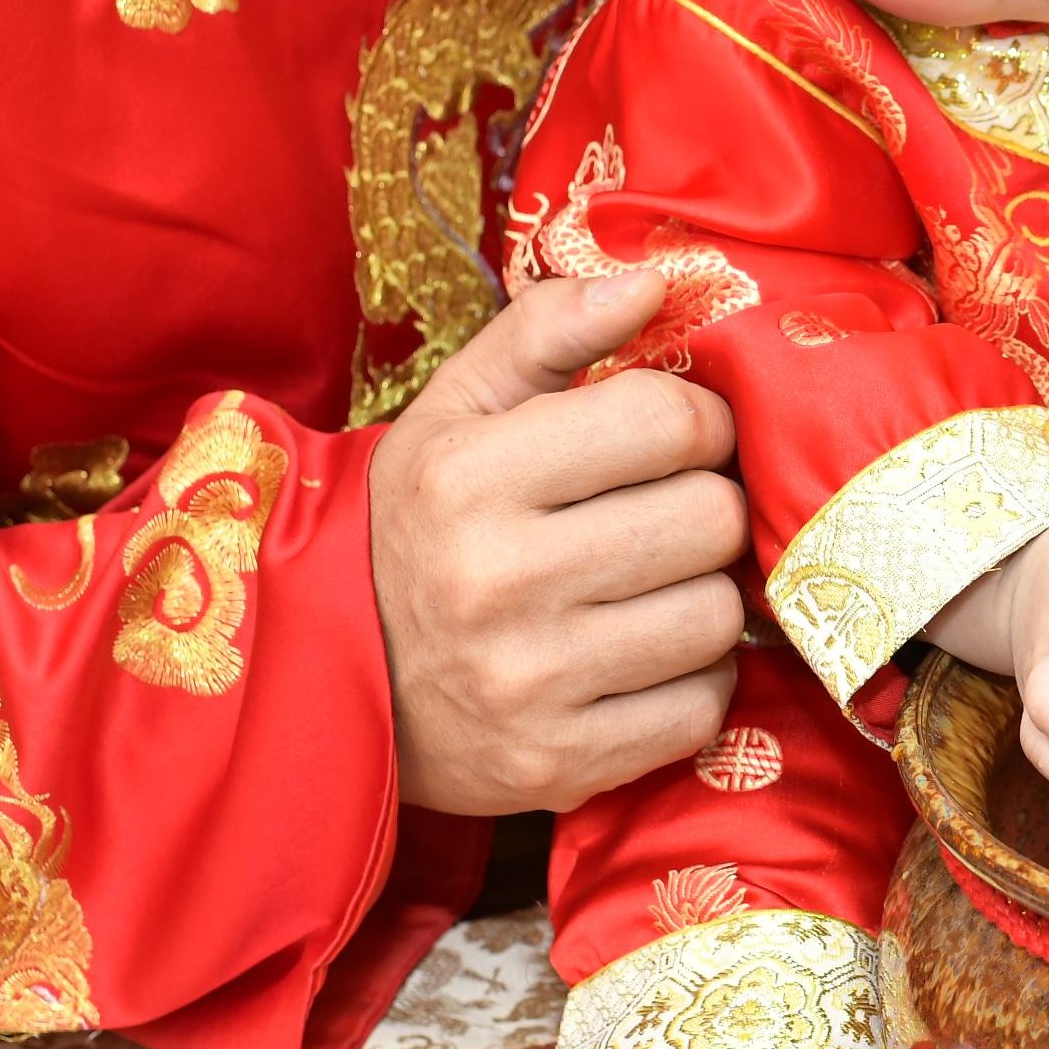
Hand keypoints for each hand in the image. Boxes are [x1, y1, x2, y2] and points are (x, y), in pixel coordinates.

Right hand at [370, 272, 753, 816]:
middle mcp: (496, 581)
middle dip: (706, 506)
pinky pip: (701, 705)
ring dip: (703, 595)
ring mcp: (529, 684)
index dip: (699, 420)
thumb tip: (657, 281)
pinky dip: (691, 679)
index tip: (678, 437)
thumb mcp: (455, 410)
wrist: (331, 682)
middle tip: (667, 513)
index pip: (669, 420)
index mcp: (468, 476)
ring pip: (717, 614)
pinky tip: (639, 658)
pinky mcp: (560, 767)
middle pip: (710, 518)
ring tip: (649, 586)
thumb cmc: (418, 526)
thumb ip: (551, 330)